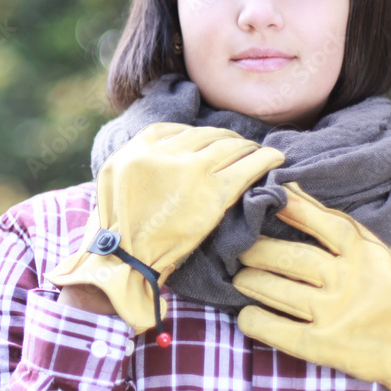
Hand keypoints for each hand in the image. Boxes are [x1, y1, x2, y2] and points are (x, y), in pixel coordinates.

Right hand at [47, 123, 284, 331]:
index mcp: (137, 149)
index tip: (210, 142)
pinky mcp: (213, 194)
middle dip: (226, 139)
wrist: (125, 260)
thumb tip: (168, 152)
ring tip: (257, 151)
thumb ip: (138, 160)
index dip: (199, 135)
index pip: (177, 130)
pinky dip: (265, 159)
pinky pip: (247, 167)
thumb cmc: (117, 229)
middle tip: (239, 146)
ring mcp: (191, 172)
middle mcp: (164, 154)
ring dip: (247, 147)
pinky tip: (276, 158)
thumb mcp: (113, 181)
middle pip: (206, 136)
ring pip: (229, 147)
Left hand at [232, 182, 390, 390]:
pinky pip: (273, 328)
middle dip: (256, 251)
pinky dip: (253, 319)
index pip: (322, 222)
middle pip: (288, 256)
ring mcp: (334, 312)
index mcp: (366, 254)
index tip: (268, 197)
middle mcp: (348, 279)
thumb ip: (345, 231)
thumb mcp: (385, 259)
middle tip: (240, 249)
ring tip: (240, 279)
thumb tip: (296, 193)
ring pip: (274, 289)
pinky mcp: (324, 345)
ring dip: (249, 282)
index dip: (290, 208)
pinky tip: (248, 315)